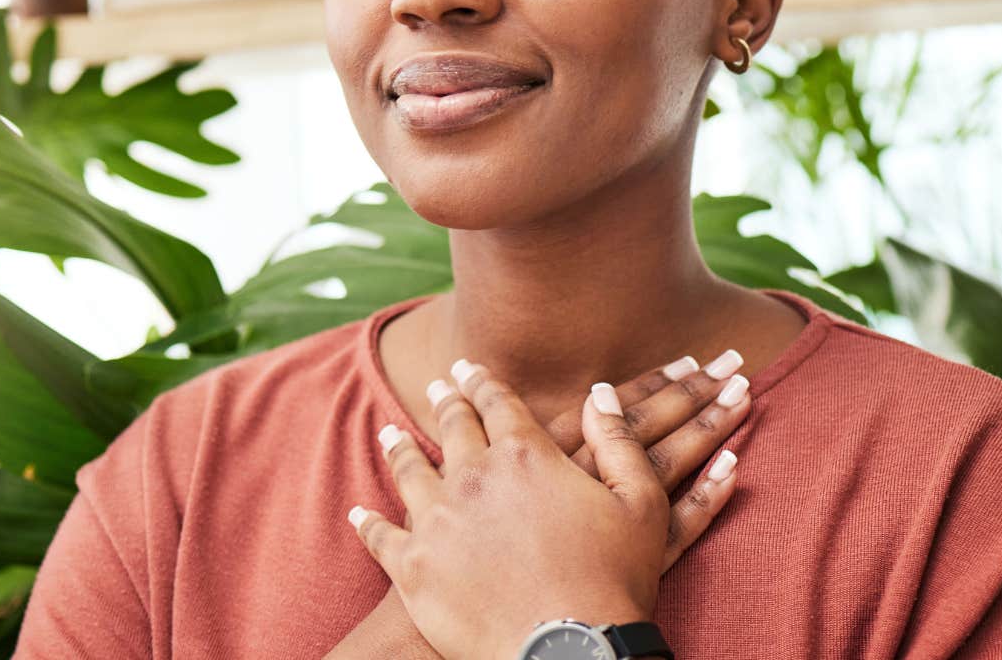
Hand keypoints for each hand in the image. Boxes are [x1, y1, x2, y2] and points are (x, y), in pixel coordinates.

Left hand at [348, 360, 744, 659]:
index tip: (470, 369)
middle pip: (452, 427)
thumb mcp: (640, 504)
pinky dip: (369, 523)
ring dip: (400, 449)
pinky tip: (361, 514)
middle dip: (446, 403)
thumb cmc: (613, 582)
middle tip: (439, 387)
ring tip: (391, 435)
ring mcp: (436, 521)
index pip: (497, 404)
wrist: (568, 652)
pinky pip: (381, 537)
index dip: (483, 383)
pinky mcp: (412, 567)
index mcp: (525, 454)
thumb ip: (619, 442)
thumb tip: (601, 393)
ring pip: (409, 471)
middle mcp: (473, 477)